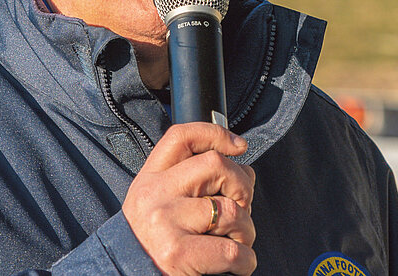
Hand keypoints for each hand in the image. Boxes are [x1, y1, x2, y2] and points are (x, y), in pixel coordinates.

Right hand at [123, 123, 257, 274]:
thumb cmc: (153, 244)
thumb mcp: (157, 203)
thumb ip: (188, 180)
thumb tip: (241, 169)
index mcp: (150, 179)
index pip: (182, 137)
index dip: (215, 134)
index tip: (238, 146)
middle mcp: (155, 195)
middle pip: (216, 165)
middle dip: (243, 187)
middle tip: (241, 208)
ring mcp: (166, 223)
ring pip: (231, 210)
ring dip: (246, 230)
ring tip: (236, 241)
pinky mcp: (178, 253)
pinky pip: (232, 249)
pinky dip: (245, 260)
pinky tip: (237, 264)